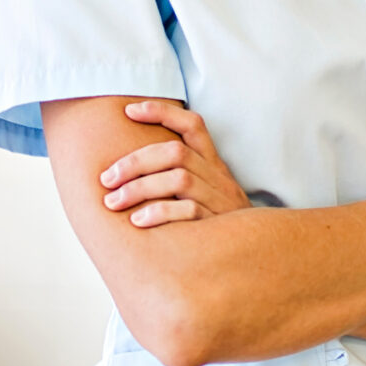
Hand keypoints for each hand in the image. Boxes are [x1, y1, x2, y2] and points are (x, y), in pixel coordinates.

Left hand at [100, 100, 250, 226]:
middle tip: (106, 178)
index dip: (162, 113)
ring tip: (113, 202)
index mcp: (214, 164)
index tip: (128, 111)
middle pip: (176, 153)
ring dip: (140, 188)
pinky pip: (189, 212)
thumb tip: (127, 170)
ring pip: (180, 179)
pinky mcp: (219, 226)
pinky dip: (160, 213)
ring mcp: (221, 201)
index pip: (193, 125)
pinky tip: (137, 221)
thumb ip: (177, 178)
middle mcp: (219, 178)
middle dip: (135, 162)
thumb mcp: (206, 194)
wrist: (258, 254)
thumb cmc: (217, 224)